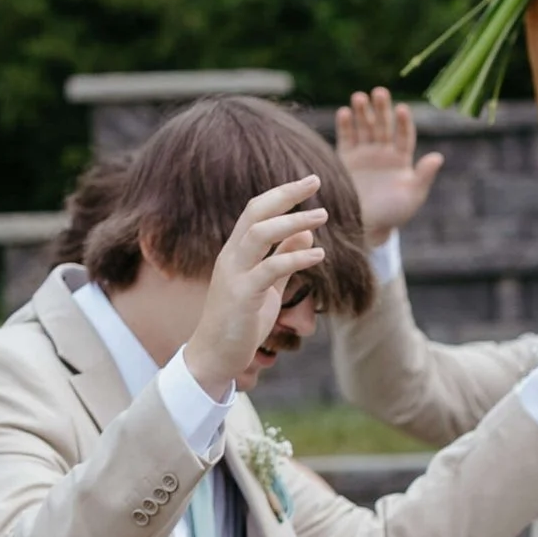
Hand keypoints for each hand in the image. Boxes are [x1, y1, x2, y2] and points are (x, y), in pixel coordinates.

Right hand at [186, 178, 326, 394]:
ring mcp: (234, 274)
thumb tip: (306, 234)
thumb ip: (284, 258)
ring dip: (292, 221)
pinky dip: (295, 259)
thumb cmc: (241, 322)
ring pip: (259, 234)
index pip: (256, 211)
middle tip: (314, 181)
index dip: (282, 194)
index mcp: (237, 252)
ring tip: (321, 215)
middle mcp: (232, 256)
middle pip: (255, 212)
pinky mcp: (241, 295)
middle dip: (285, 194)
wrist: (216, 356)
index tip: (309, 182)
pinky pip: (269, 269)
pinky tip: (319, 256)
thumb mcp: (269, 286)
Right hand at [335, 88, 443, 239]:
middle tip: (380, 92)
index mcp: (401, 159)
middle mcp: (383, 152)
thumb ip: (424, 176)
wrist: (367, 226)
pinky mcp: (346, 159)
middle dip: (382, 109)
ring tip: (360, 97)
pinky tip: (345, 112)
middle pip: (383, 125)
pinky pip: (346, 138)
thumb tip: (438, 157)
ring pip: (365, 127)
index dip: (403, 122)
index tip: (402, 109)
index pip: (403, 135)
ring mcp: (364, 153)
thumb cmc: (394, 213)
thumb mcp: (413, 196)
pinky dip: (345, 125)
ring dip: (363, 112)